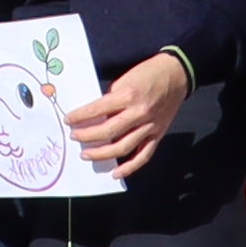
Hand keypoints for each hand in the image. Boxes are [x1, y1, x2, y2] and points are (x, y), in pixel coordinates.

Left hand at [66, 47, 187, 170]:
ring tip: (86, 154)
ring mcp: (149, 127)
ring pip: (123, 147)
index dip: (80, 116)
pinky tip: (115, 173)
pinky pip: (143, 155)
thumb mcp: (125, 79)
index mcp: (127, 95)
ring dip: (102, 154)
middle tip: (75, 137)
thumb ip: (111, 99)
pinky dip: (129, 167)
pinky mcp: (158, 135)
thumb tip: (95, 116)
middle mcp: (138, 113)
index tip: (69, 120)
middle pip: (108, 131)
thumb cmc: (148, 73)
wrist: (177, 74)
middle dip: (87, 136)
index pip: (97, 109)